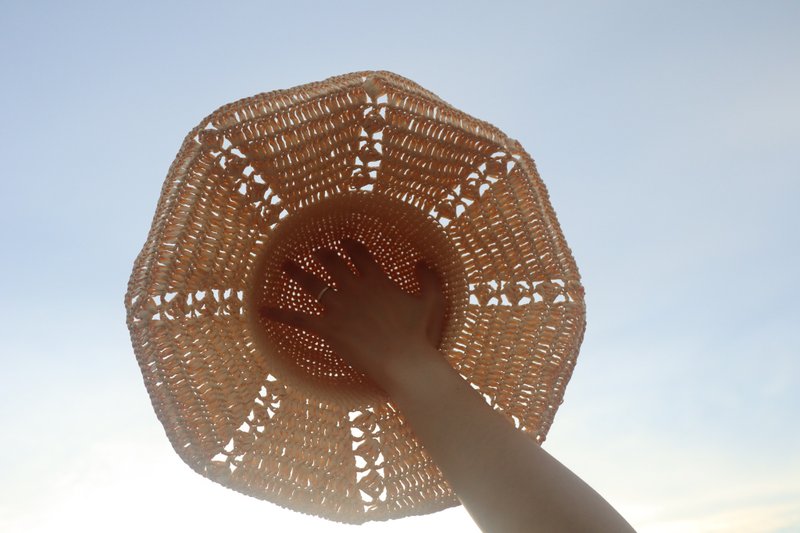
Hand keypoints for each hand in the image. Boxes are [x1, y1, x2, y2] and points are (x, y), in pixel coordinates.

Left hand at [259, 238, 445, 389]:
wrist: (403, 361)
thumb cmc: (418, 334)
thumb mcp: (431, 301)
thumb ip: (429, 278)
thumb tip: (422, 262)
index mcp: (376, 279)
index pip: (358, 253)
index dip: (349, 245)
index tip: (344, 241)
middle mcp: (353, 287)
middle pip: (331, 263)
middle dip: (322, 254)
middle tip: (315, 251)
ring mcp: (337, 307)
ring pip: (311, 283)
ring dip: (296, 271)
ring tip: (286, 264)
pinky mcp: (326, 328)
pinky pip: (296, 318)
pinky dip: (278, 313)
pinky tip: (260, 309)